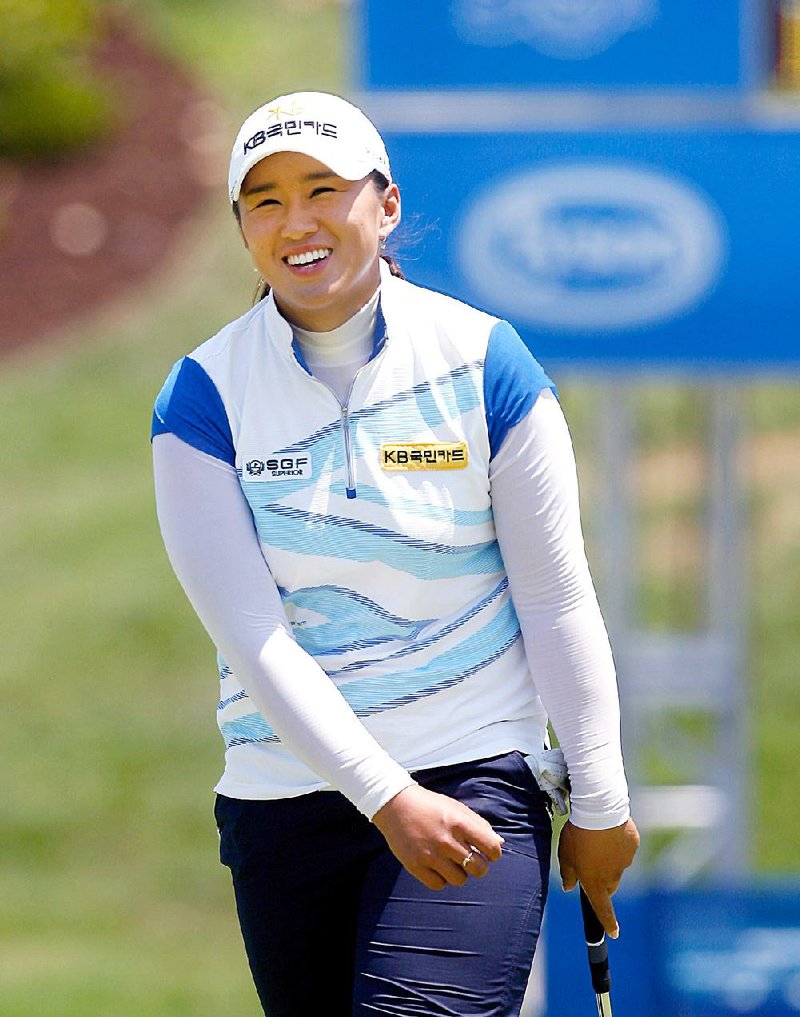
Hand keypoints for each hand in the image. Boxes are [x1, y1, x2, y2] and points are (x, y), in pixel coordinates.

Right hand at [372, 783, 503, 889]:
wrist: (395, 805)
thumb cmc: (431, 806)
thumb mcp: (457, 808)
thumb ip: (479, 825)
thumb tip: (500, 843)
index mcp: (459, 822)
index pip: (491, 848)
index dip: (493, 853)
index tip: (486, 851)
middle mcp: (446, 840)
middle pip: (478, 869)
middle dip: (478, 866)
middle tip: (469, 858)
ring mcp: (430, 854)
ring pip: (460, 880)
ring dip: (459, 872)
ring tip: (450, 861)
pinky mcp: (415, 865)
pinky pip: (438, 885)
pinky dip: (440, 878)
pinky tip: (436, 866)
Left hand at [558, 817, 638, 938]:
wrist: (599, 811)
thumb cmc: (578, 834)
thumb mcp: (565, 854)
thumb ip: (568, 874)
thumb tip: (569, 887)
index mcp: (595, 882)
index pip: (602, 909)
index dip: (608, 923)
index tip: (613, 933)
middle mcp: (612, 876)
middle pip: (610, 886)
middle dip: (602, 881)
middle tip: (591, 863)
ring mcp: (625, 861)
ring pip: (617, 865)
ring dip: (609, 858)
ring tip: (596, 839)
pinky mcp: (633, 846)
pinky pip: (625, 848)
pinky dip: (617, 843)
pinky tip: (608, 830)